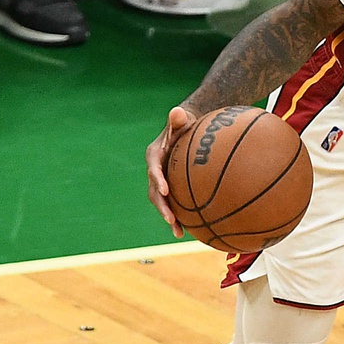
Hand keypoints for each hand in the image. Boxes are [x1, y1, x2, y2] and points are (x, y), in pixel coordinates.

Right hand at [146, 106, 197, 234]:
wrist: (188, 131)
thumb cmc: (186, 124)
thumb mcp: (182, 119)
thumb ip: (178, 118)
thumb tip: (176, 111)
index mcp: (155, 155)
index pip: (154, 169)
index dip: (158, 180)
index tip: (166, 190)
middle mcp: (156, 170)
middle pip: (155, 191)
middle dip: (162, 206)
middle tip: (170, 219)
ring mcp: (163, 181)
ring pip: (162, 202)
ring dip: (169, 217)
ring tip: (178, 232)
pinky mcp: (172, 189)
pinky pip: (174, 204)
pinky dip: (180, 217)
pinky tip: (189, 231)